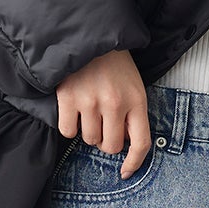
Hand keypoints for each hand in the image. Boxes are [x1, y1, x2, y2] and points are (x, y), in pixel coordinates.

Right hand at [56, 49, 151, 177]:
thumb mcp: (134, 86)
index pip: (141, 143)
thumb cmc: (114, 64)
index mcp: (136, 101)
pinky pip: (68, 131)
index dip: (134, 162)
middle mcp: (115, 103)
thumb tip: (123, 144)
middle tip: (103, 124)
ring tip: (88, 109)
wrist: (89, 35)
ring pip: (88, 140)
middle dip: (106, 140)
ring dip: (88, 131)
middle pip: (110, 146)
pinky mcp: (67, 98)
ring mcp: (90, 101)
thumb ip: (132, 115)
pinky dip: (69, 126)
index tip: (125, 172)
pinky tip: (74, 109)